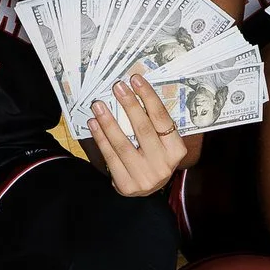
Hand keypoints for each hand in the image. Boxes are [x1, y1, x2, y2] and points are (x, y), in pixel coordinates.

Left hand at [88, 67, 187, 196]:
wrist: (146, 189)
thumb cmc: (153, 158)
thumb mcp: (161, 143)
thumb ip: (153, 124)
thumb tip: (134, 91)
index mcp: (176, 150)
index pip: (162, 119)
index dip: (149, 98)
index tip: (136, 80)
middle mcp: (163, 165)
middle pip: (143, 130)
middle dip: (129, 105)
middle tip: (117, 87)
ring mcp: (145, 177)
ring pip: (123, 144)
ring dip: (108, 122)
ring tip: (98, 104)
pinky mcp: (126, 185)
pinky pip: (110, 157)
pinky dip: (101, 138)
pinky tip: (94, 123)